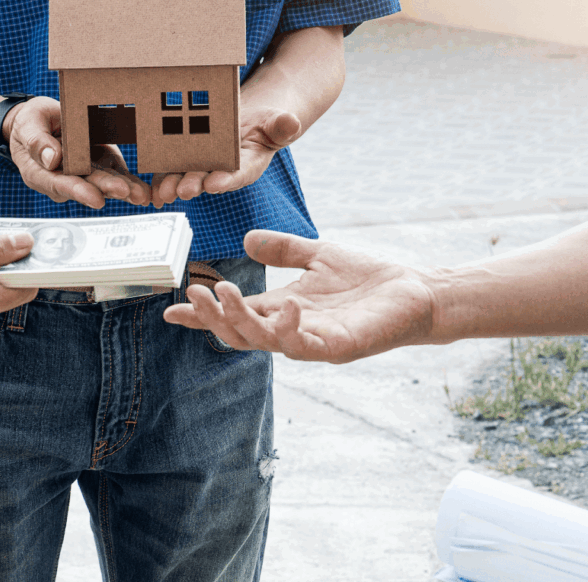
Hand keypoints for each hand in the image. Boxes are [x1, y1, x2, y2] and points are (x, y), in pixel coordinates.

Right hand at [5, 97, 150, 207]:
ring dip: (124, 190)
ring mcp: (84, 173)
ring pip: (105, 184)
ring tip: (140, 195)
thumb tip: (51, 160)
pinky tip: (144, 190)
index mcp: (41, 173)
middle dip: (107, 190)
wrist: (42, 120)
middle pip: (87, 186)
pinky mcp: (101, 166)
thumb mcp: (28, 125)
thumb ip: (37, 142)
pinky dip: (131, 183)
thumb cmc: (30, 123)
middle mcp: (65, 178)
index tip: (96, 198)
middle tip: (125, 192)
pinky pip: (117, 176)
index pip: (60, 184)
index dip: (78, 192)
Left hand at [151, 106, 300, 207]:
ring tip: (164, 192)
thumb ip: (281, 126)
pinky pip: (171, 171)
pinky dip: (161, 181)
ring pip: (185, 177)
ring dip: (173, 185)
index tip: (215, 183)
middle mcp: (223, 171)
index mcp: (247, 165)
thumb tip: (292, 122)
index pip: (238, 174)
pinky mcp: (185, 162)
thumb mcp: (276, 122)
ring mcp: (202, 168)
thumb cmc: (264, 123)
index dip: (226, 180)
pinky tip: (152, 190)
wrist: (247, 119)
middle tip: (184, 190)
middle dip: (195, 185)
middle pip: (207, 179)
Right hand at [163, 230, 437, 362]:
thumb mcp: (317, 254)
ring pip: (263, 342)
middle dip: (212, 318)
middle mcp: (292, 331)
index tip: (171, 312)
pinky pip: (305, 345)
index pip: (235, 316)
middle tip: (192, 294)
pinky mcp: (339, 347)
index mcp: (283, 311)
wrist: (415, 292)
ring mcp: (314, 342)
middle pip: (239, 334)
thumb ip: (284, 250)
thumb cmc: (369, 279)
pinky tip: (284, 308)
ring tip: (224, 293)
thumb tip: (247, 239)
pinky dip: (289, 330)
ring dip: (239, 320)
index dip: (203, 317)